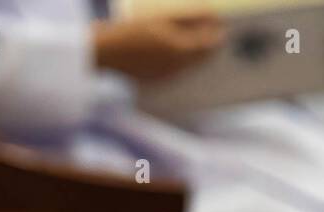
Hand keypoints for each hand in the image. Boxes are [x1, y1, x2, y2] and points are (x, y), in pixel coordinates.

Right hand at [92, 13, 225, 81]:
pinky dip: (180, 61)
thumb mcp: (162, 19)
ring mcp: (165, 77)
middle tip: (212, 32)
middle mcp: (176, 68)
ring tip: (195, 41)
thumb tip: (213, 17)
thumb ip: (190, 18)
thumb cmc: (129, 31)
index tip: (221, 24)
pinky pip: (175, 71)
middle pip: (202, 59)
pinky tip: (176, 52)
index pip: (210, 45)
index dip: (217, 34)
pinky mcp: (154, 81)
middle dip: (208, 46)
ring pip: (189, 66)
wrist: (102, 53)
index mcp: (180, 51)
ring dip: (194, 55)